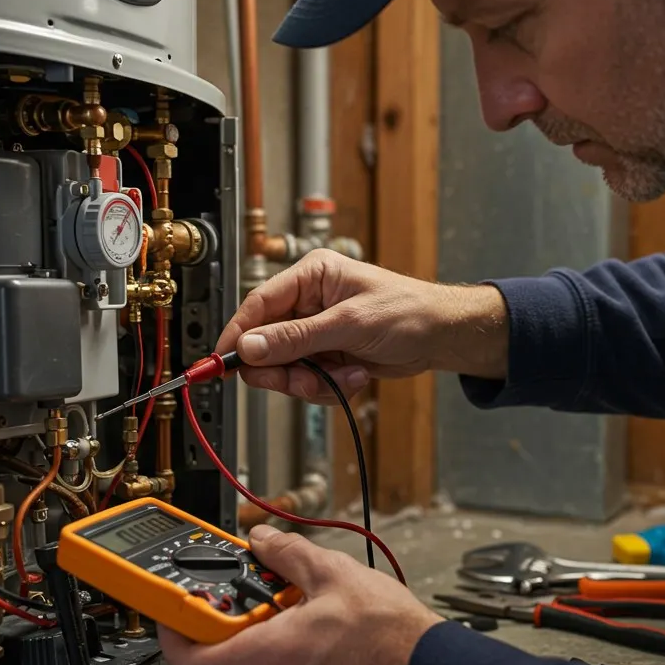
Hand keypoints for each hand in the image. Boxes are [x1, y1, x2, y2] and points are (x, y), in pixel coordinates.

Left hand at [157, 526, 445, 664]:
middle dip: (250, 624)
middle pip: (235, 656)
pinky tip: (330, 645)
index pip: (191, 660)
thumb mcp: (335, 573)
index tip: (176, 612)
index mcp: (270, 655)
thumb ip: (286, 553)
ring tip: (316, 620)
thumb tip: (263, 539)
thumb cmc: (392, 635)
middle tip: (276, 600)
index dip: (174, 633)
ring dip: (280, 643)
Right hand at [217, 249, 508, 404]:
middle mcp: (308, 302)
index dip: (238, 335)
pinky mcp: (327, 356)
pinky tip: (356, 376)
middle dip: (285, 369)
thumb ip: (296, 338)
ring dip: (312, 382)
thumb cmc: (407, 312)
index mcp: (310, 277)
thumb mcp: (349, 324)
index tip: (223, 362)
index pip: (259, 305)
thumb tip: (251, 347)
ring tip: (345, 376)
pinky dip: (329, 387)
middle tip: (302, 381)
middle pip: (267, 343)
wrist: (441, 336)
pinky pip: (308, 381)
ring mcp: (317, 332)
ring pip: (286, 368)